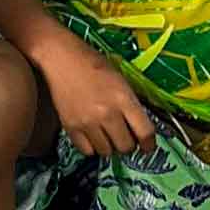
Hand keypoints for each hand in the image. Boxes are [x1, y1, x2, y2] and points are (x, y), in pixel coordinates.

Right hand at [38, 34, 154, 158]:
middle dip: (128, 144)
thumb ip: (130, 102)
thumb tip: (139, 124)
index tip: (147, 146)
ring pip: (107, 151)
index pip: (145, 132)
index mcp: (123, 98)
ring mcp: (88, 122)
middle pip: (126, 147)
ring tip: (106, 134)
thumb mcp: (120, 78)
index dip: (149, 143)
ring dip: (109, 146)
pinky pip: (87, 150)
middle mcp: (107, 113)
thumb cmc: (91, 62)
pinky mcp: (71, 127)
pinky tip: (91, 134)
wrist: (61, 57)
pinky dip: (91, 146)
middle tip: (124, 136)